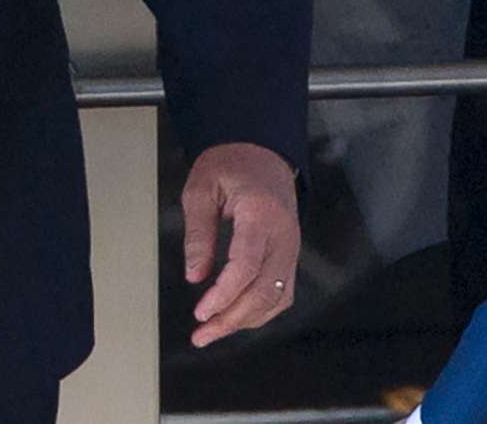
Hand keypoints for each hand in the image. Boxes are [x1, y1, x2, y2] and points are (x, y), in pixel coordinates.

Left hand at [180, 141, 300, 346]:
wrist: (260, 153)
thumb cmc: (230, 165)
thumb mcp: (201, 189)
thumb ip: (198, 234)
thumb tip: (195, 276)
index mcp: (260, 214)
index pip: (247, 266)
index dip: (224, 295)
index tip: (201, 313)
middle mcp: (283, 235)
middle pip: (266, 291)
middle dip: (233, 318)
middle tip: (203, 333)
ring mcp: (291, 247)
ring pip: (277, 298)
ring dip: (246, 320)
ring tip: (214, 331)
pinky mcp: (290, 254)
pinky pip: (282, 292)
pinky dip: (261, 311)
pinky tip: (237, 317)